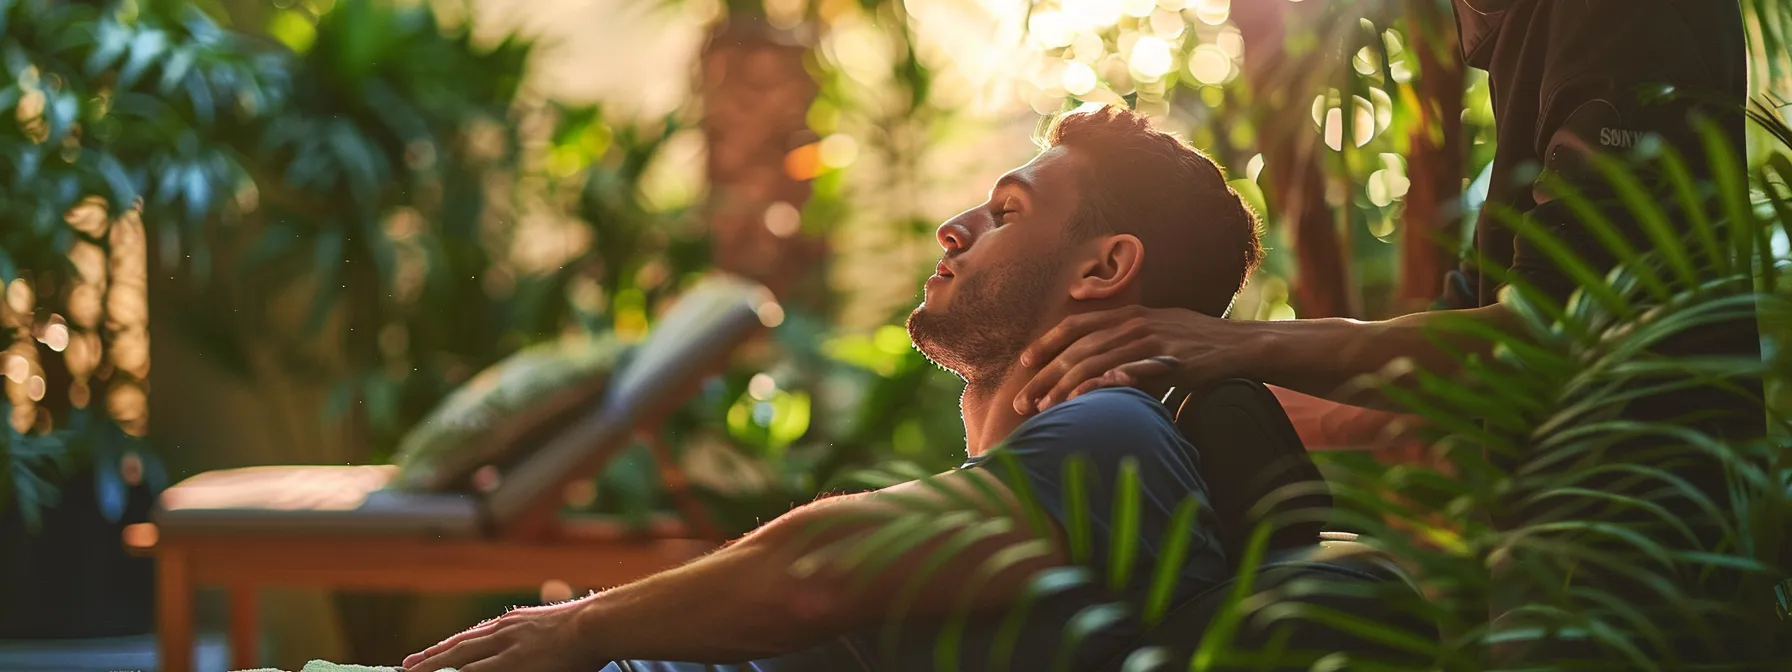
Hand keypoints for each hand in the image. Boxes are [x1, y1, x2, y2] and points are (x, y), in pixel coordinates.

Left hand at [404, 598, 605, 671]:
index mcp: (516, 622)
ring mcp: (506, 647)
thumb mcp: (559, 624)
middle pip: (460, 645)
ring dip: (433, 668)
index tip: (434, 652)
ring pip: (460, 659)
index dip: (452, 645)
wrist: (597, 623)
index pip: (475, 635)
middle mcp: (505, 631)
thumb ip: (542, 633)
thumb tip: (540, 645)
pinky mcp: (511, 663)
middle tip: (407, 666)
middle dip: (432, 657)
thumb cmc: (591, 625)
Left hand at [1014, 306, 1246, 414]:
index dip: (1046, 342)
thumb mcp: (1154, 335)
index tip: (1022, 363)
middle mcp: (1134, 323)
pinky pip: (1134, 371)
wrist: (1240, 345)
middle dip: (1045, 376)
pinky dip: (1109, 381)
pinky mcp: (1171, 359)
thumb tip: (1096, 368)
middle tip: (1022, 403)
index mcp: (1127, 314)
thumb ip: (1125, 343)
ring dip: (1067, 386)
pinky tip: (1088, 396)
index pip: (1076, 325)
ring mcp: (1152, 340)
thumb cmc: (1194, 345)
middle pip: (1078, 348)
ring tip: (1046, 408)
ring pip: (1099, 361)